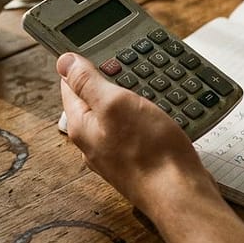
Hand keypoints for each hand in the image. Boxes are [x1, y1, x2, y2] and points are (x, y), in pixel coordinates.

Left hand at [56, 52, 219, 214]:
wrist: (180, 195)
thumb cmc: (150, 152)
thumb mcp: (115, 104)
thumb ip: (87, 82)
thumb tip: (63, 61)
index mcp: (81, 125)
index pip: (69, 85)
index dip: (81, 63)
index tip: (96, 47)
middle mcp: (93, 141)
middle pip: (94, 100)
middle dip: (110, 80)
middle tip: (130, 63)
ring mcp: (115, 153)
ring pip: (118, 115)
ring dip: (131, 97)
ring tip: (148, 83)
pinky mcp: (137, 160)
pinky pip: (136, 130)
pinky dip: (146, 115)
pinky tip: (160, 112)